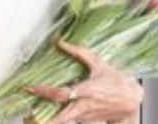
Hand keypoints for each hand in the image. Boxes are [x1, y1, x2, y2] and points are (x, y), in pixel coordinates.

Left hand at [26, 40, 142, 123]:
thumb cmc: (116, 81)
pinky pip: (67, 119)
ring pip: (61, 120)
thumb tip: (61, 42)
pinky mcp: (84, 120)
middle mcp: (84, 105)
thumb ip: (79, 52)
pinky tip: (45, 112)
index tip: (30, 87)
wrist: (131, 102)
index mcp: (87, 90)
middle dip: (43, 121)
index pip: (62, 93)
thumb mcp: (99, 63)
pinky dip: (55, 117)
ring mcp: (84, 115)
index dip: (45, 91)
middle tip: (26, 117)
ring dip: (46, 120)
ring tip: (28, 116)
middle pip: (60, 118)